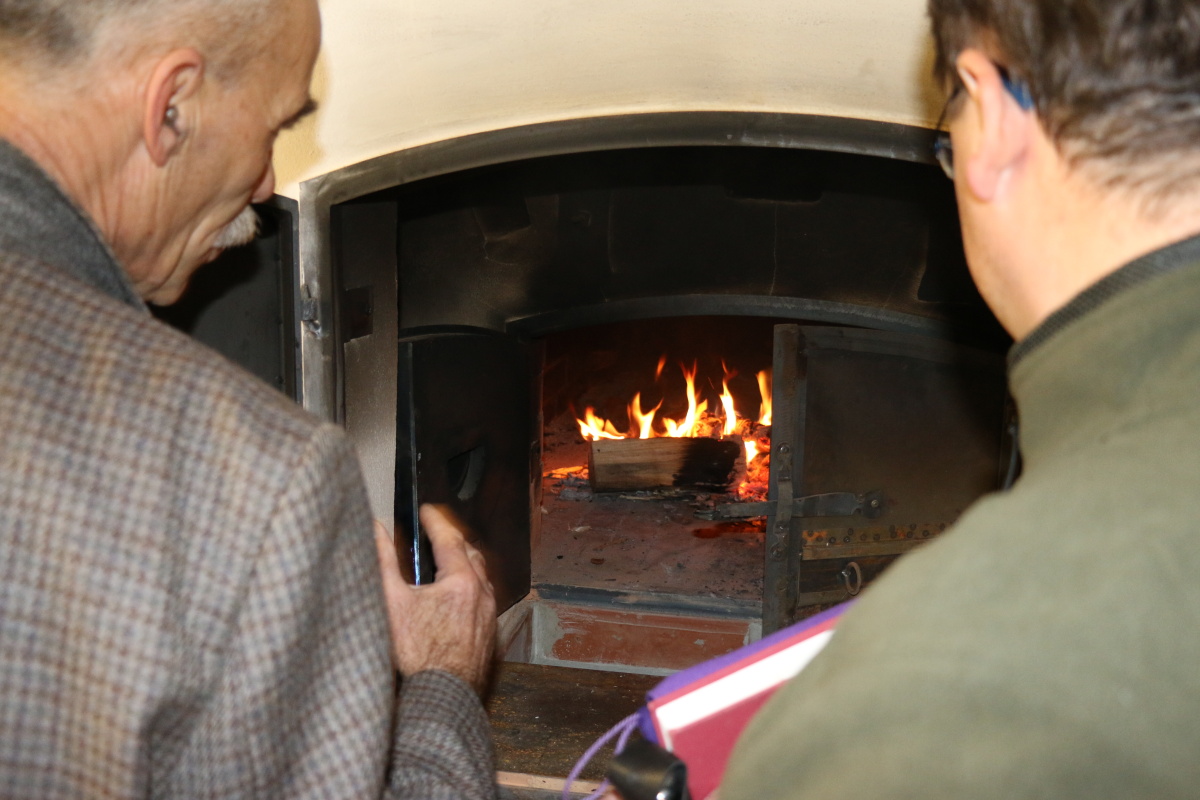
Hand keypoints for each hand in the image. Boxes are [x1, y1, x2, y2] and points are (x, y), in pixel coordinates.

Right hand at [373, 505, 496, 693]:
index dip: (435, 520)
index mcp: (461, 582)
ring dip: (463, 564)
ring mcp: (488, 615)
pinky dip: (469, 588)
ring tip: (443, 562)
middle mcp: (482, 595)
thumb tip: (376, 531)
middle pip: (470, 555)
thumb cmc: (415, 656)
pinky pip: (483, 599)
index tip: (425, 510)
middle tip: (435, 533)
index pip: (449, 538)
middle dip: (453, 539)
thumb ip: (382, 562)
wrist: (441, 697)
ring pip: (480, 578)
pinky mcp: (488, 633)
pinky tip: (453, 598)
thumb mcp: (392, 603)